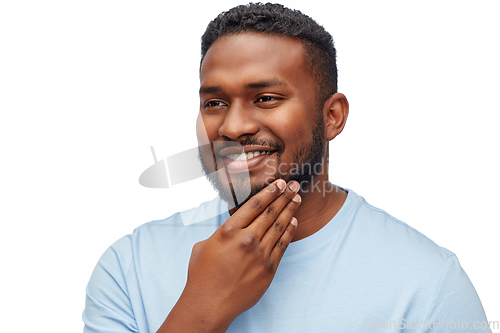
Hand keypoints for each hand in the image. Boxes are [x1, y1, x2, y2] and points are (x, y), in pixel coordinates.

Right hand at [166, 179, 300, 331]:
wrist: (209, 304)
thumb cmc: (202, 276)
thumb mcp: (203, 246)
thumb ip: (221, 233)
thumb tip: (231, 229)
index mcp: (228, 231)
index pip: (254, 205)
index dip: (269, 192)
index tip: (278, 184)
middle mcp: (246, 240)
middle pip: (270, 212)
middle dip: (284, 196)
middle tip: (293, 186)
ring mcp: (259, 254)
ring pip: (279, 227)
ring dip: (289, 210)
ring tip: (297, 199)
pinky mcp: (268, 269)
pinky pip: (282, 245)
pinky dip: (289, 232)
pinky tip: (293, 222)